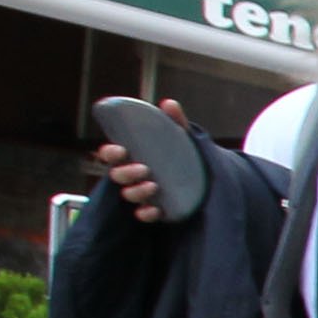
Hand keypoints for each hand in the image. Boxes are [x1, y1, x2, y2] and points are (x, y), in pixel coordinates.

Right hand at [93, 95, 191, 217]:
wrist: (207, 176)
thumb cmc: (184, 152)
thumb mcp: (180, 136)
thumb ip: (174, 121)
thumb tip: (168, 103)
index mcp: (133, 155)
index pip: (111, 154)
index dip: (110, 153)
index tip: (121, 150)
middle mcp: (133, 175)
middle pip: (117, 175)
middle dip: (125, 173)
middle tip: (143, 168)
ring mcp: (143, 193)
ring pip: (129, 194)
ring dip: (136, 191)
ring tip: (153, 185)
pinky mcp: (156, 209)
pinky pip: (144, 214)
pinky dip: (147, 213)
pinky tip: (155, 209)